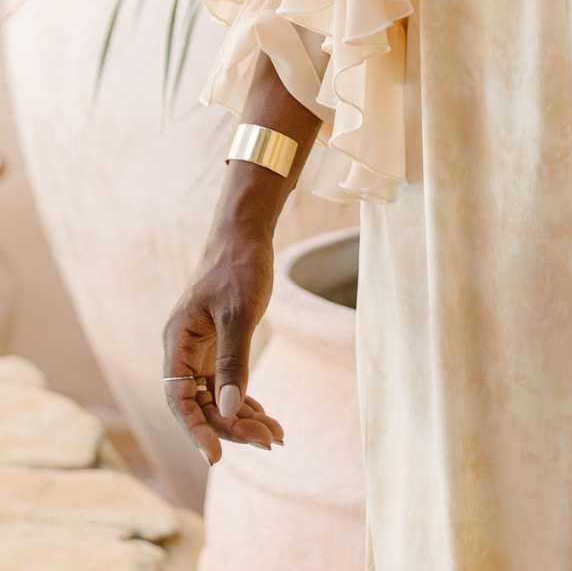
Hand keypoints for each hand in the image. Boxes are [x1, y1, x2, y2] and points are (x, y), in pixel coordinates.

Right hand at [161, 231, 284, 465]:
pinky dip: (246, 400)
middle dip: (232, 426)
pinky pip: (227, 383)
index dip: (196, 430)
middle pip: (200, 403)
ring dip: (242, 418)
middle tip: (268, 441)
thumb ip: (234, 361)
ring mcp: (199, 350)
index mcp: (177, 342)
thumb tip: (230, 410)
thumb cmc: (239, 267)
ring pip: (216, 397)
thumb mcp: (239, 313)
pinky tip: (265, 418)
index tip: (216, 457)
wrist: (245, 234)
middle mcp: (183, 350)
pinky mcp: (217, 347)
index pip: (179, 399)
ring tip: (275, 436)